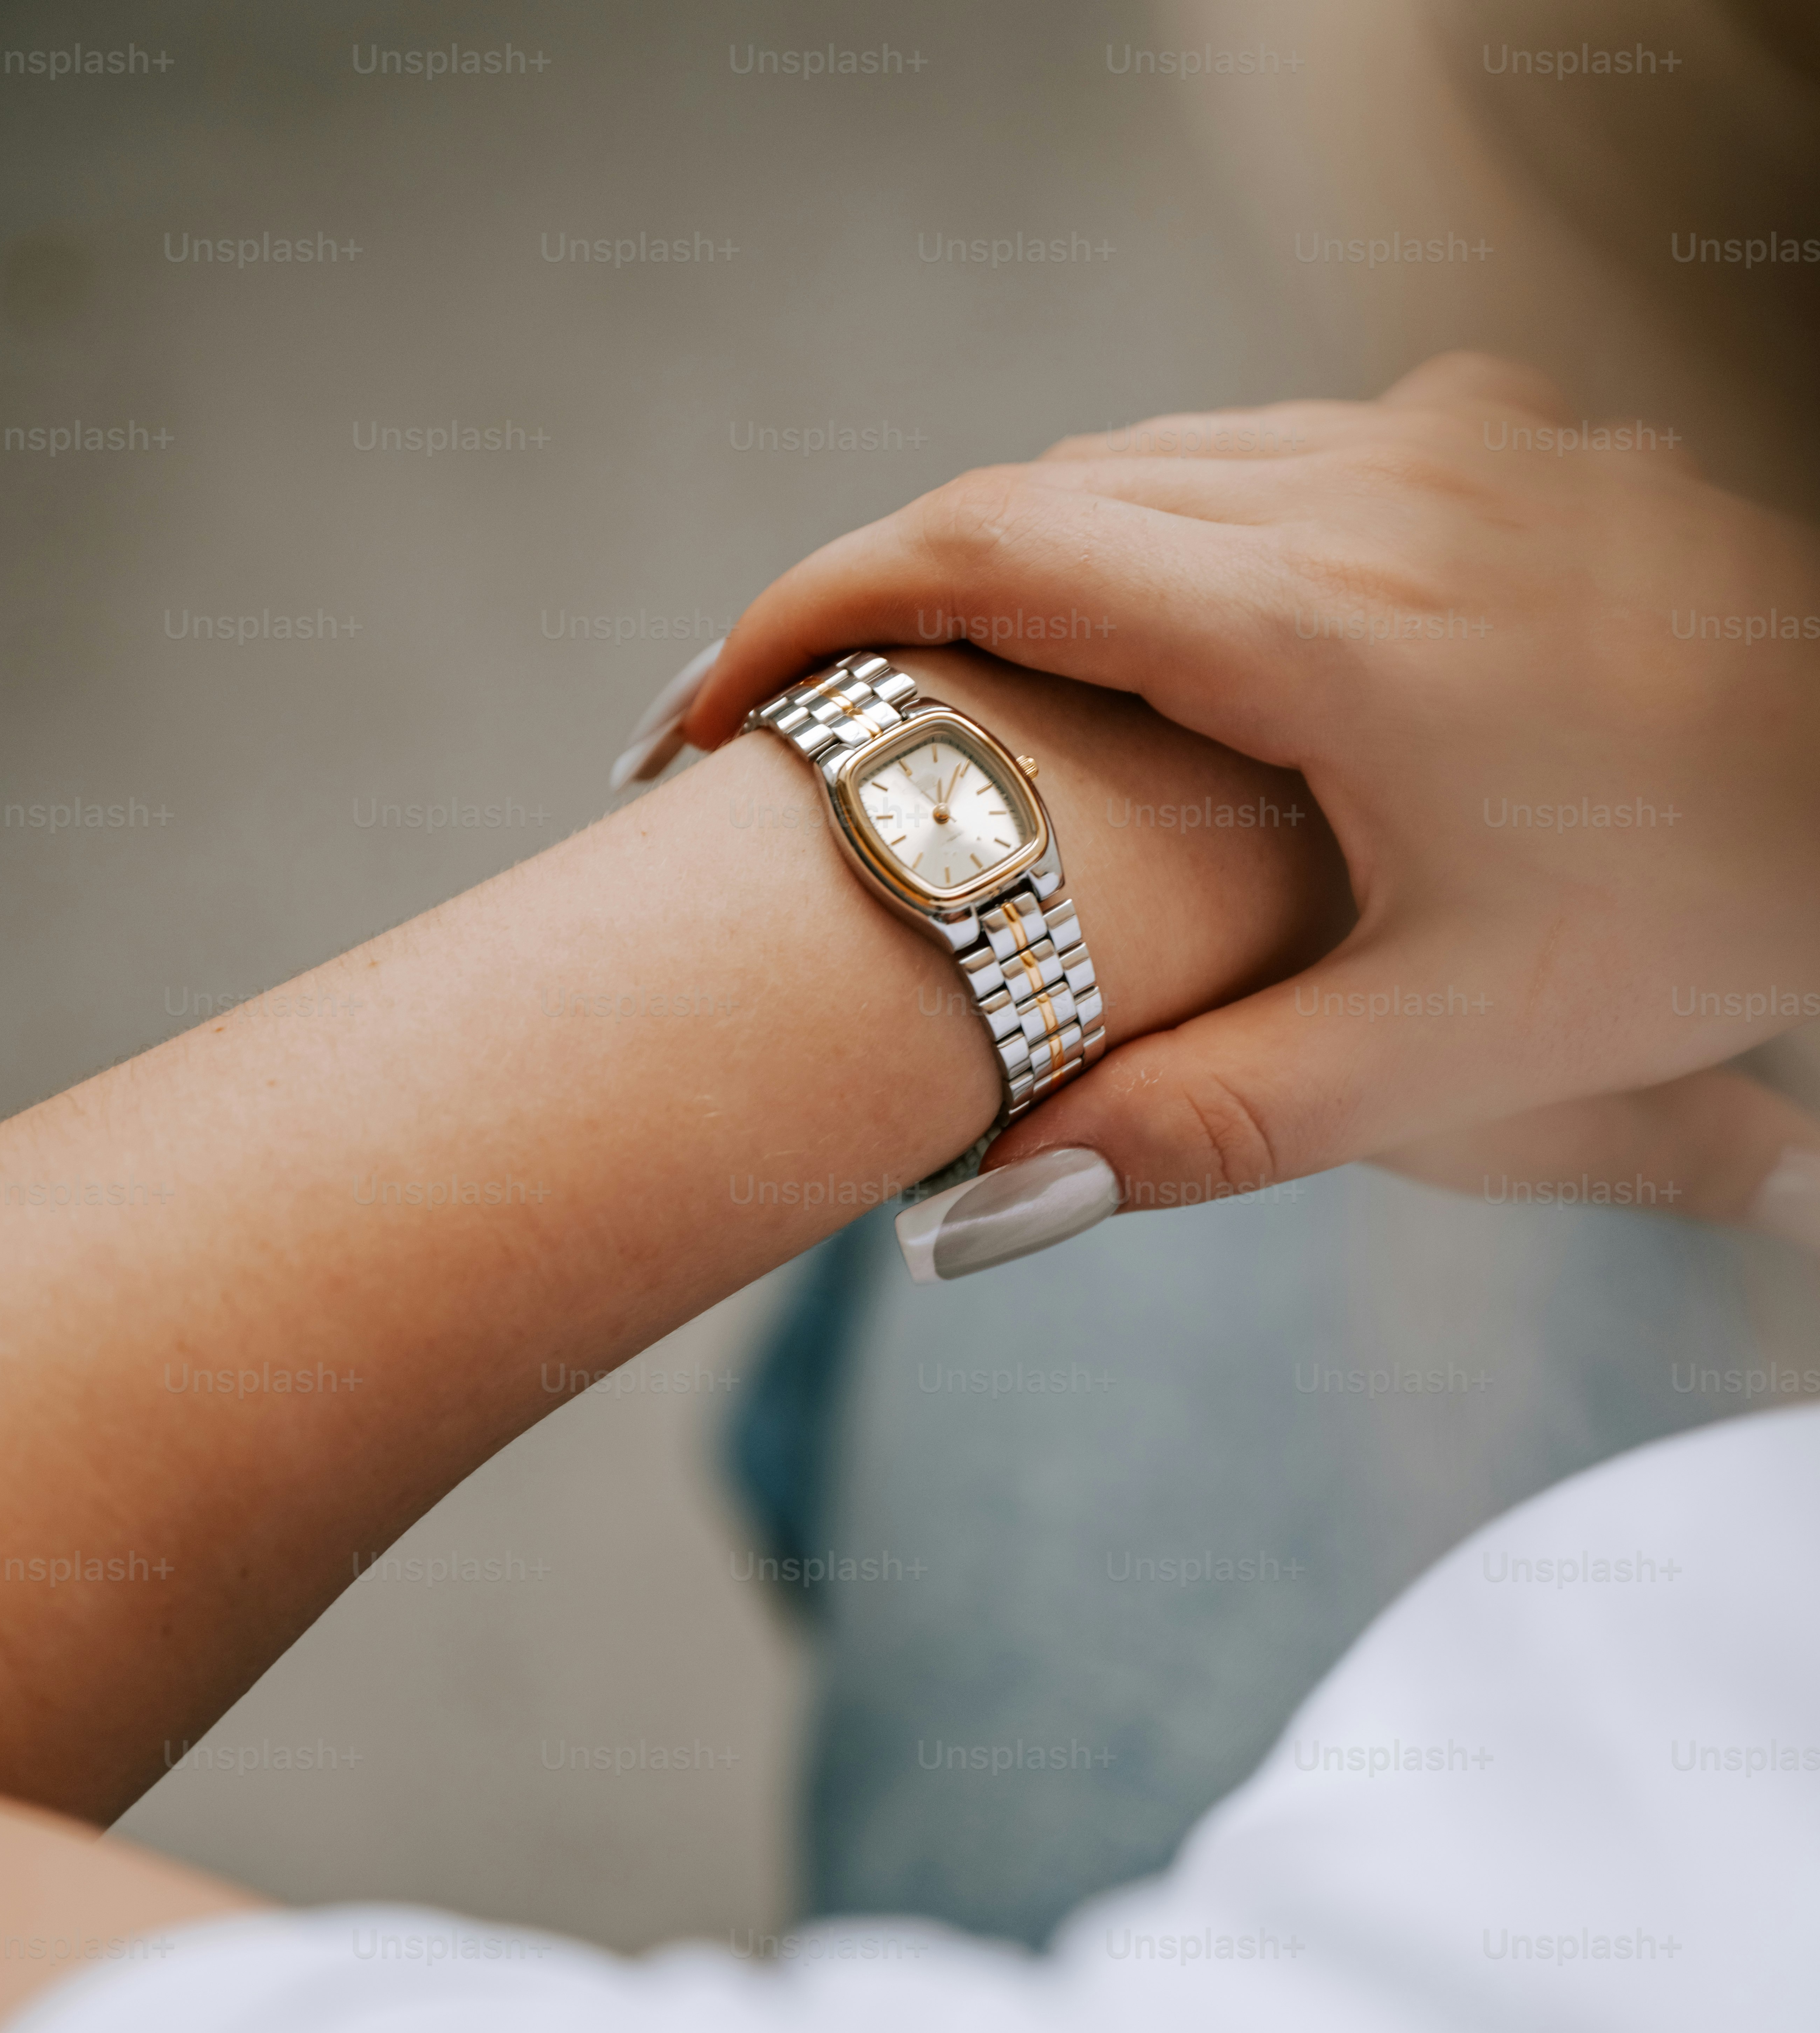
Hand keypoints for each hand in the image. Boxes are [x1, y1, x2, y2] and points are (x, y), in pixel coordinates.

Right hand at [687, 355, 1819, 1238]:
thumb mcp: (1455, 1050)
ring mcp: (1437, 443)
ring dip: (1005, 566)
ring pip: (1140, 466)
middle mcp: (1369, 483)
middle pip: (1042, 495)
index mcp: (1327, 614)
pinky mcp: (1485, 448)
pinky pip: (1243, 457)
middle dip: (883, 602)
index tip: (702, 710)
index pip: (988, 549)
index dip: (808, 618)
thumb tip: (989, 1212)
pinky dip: (1131, 534)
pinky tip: (1108, 641)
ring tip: (918, 702)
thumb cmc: (1707, 897)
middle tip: (789, 734)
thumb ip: (1215, 1124)